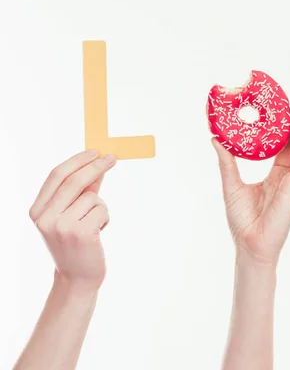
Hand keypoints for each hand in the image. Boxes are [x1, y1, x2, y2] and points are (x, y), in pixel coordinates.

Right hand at [29, 150, 115, 290]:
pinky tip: (98, 233)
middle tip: (112, 158)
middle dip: (96, 166)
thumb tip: (97, 164)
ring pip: (93, 197)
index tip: (95, 151)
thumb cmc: (76, 243)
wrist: (77, 278)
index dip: (77, 161)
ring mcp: (62, 226)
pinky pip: (102, 210)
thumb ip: (82, 190)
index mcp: (37, 210)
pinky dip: (105, 217)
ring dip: (101, 207)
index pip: (57, 176)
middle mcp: (45, 217)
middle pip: (74, 181)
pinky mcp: (81, 233)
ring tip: (94, 224)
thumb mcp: (71, 214)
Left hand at [212, 112, 289, 264]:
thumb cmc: (242, 220)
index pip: (286, 146)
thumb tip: (215, 138)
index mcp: (277, 176)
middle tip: (288, 105)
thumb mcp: (231, 183)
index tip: (279, 110)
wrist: (249, 244)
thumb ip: (227, 161)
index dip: (285, 128)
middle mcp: (289, 177)